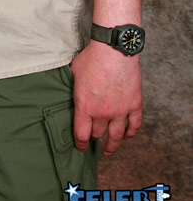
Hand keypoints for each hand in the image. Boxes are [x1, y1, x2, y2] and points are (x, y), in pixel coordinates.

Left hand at [70, 40, 141, 154]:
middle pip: (97, 134)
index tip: (80, 147)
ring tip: (109, 151)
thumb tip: (65, 90)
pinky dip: (130, 133)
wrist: (113, 50)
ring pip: (116, 136)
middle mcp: (103, 113)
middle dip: (93, 137)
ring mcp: (120, 111)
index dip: (80, 144)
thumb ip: (73, 88)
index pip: (81, 134)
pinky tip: (126, 136)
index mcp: (85, 107)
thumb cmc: (91, 58)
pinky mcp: (134, 105)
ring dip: (112, 145)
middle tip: (92, 140)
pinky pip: (134, 126)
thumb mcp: (73, 73)